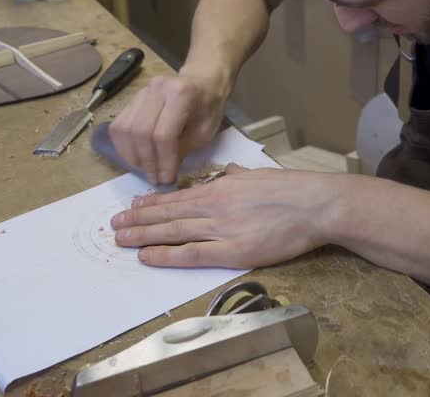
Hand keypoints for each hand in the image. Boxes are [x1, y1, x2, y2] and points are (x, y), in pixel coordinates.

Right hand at [108, 68, 228, 184]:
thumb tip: (162, 173)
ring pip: (125, 128)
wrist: (203, 83)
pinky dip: (123, 146)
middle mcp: (157, 88)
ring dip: (132, 154)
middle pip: (141, 131)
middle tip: (155, 177)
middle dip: (147, 160)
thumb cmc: (207, 108)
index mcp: (181, 94)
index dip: (164, 160)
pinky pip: (119, 125)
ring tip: (145, 169)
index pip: (164, 134)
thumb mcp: (204, 132)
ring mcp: (141, 91)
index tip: (167, 178)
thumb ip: (182, 150)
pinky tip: (135, 157)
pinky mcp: (132, 99)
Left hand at [110, 165, 346, 268]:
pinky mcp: (233, 250)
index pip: (178, 197)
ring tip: (120, 239)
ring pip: (172, 231)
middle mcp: (215, 205)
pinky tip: (147, 256)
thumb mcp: (259, 174)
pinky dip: (166, 255)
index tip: (133, 206)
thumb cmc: (292, 189)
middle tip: (114, 225)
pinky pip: (191, 253)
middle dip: (138, 219)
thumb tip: (228, 172)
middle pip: (168, 213)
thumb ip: (238, 175)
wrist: (315, 203)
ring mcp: (222, 228)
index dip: (152, 203)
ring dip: (143, 235)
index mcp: (222, 187)